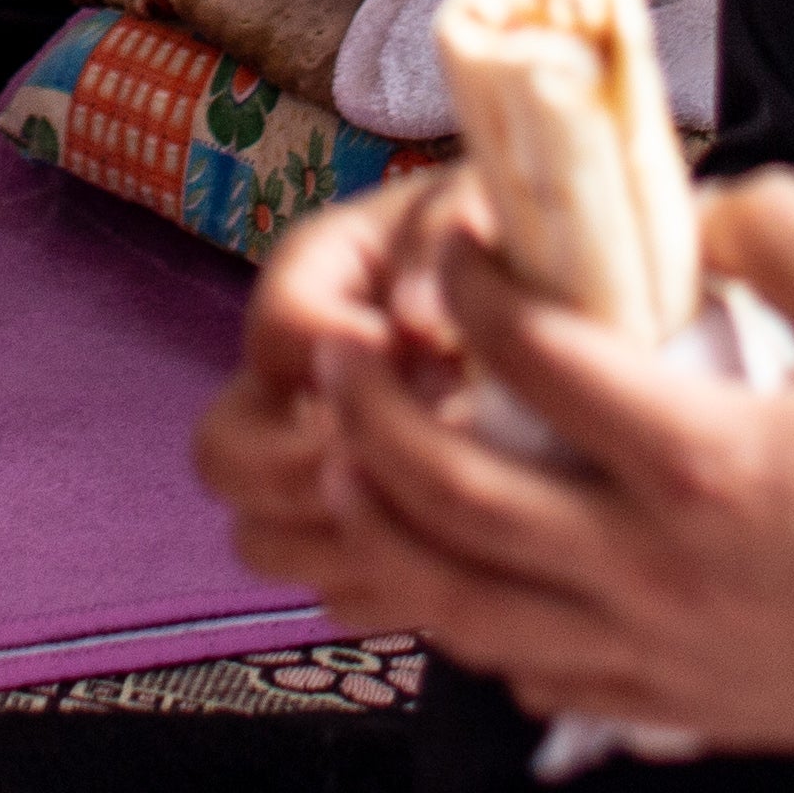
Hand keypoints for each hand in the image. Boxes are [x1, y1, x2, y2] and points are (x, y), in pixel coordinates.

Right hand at [194, 176, 494, 627]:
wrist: (572, 295)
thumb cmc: (522, 234)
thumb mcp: (491, 198)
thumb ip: (446, 229)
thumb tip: (414, 322)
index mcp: (314, 274)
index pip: (282, 330)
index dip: (354, 358)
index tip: (445, 360)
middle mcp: (291, 377)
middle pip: (221, 453)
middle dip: (301, 468)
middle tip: (399, 461)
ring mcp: (313, 462)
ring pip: (259, 540)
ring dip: (338, 540)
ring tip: (433, 517)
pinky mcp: (362, 531)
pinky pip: (334, 596)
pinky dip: (389, 588)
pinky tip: (463, 556)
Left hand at [323, 168, 793, 780]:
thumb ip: (773, 226)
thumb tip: (678, 205)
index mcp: (711, 460)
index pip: (534, 360)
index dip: (471, 285)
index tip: (455, 239)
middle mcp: (663, 568)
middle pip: (454, 493)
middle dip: (371, 415)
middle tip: (335, 353)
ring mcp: (660, 652)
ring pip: (462, 603)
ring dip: (384, 526)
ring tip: (347, 460)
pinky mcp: (672, 706)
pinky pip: (524, 668)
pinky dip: (465, 615)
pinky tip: (452, 563)